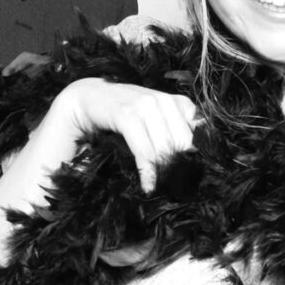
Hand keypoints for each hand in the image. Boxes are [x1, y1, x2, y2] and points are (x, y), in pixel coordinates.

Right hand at [52, 78, 195, 192]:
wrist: (86, 99)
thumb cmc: (122, 114)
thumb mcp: (153, 119)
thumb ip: (175, 130)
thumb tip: (197, 154)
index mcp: (174, 100)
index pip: (198, 133)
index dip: (194, 156)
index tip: (188, 172)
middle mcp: (162, 99)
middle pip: (183, 144)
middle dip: (177, 165)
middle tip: (169, 181)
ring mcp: (144, 105)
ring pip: (165, 149)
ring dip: (162, 172)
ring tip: (157, 183)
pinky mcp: (127, 115)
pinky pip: (145, 152)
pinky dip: (147, 172)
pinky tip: (147, 185)